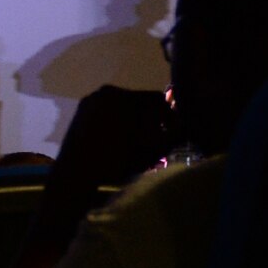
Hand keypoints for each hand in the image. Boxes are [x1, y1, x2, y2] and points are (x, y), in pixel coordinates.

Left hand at [52, 86, 173, 191]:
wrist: (76, 176)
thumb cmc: (118, 162)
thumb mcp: (154, 150)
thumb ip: (176, 134)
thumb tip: (192, 124)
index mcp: (125, 95)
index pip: (157, 100)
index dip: (169, 116)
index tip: (171, 132)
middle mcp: (107, 91)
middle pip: (139, 103)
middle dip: (151, 118)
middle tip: (156, 138)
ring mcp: (90, 100)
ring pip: (122, 107)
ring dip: (133, 121)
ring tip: (137, 141)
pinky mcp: (80, 112)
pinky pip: (105, 113)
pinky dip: (115, 123)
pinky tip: (118, 140)